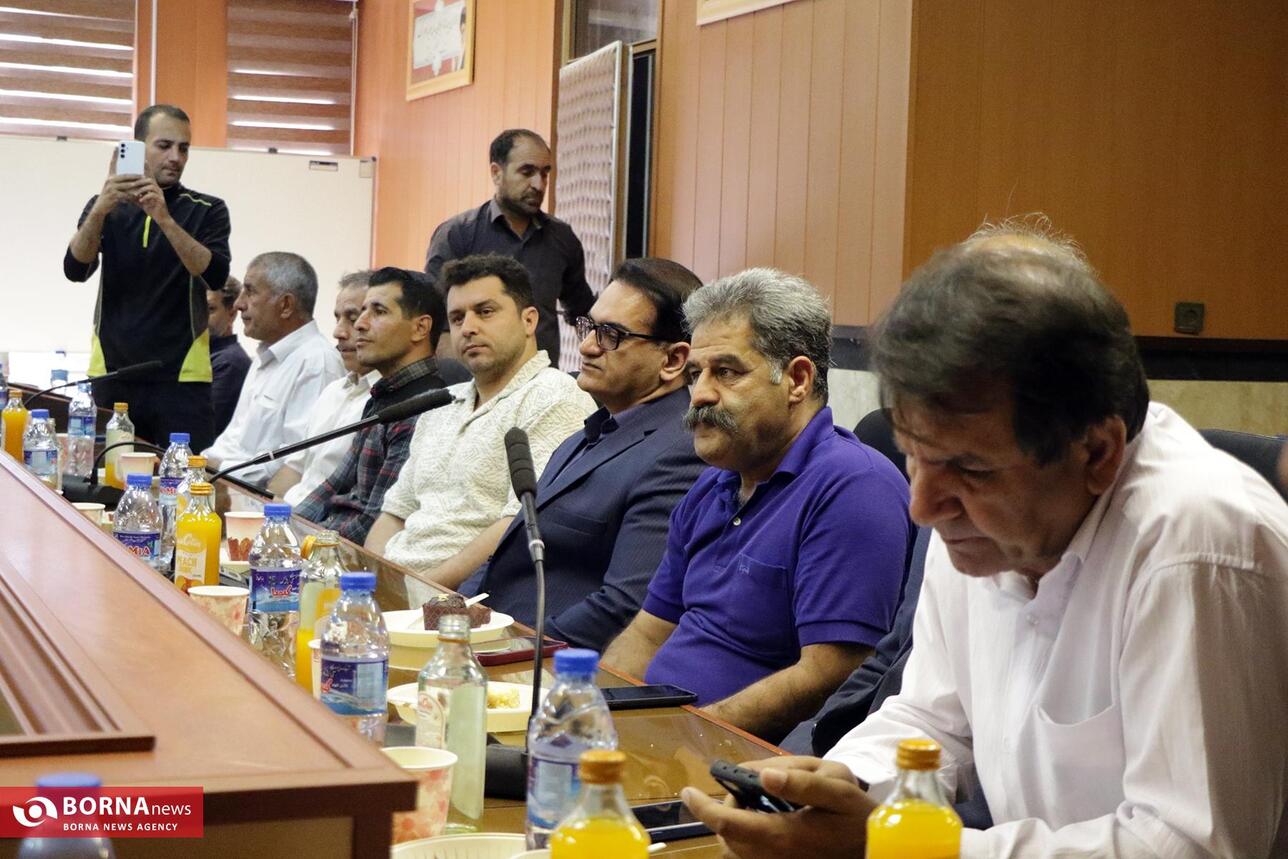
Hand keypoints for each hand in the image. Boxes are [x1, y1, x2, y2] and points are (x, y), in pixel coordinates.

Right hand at [93, 151, 147, 214]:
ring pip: (127, 185)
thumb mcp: (114, 187)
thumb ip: (122, 182)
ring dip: (137, 185)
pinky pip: (126, 194)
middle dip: (135, 176)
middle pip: (125, 176)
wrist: (101, 207)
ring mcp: (111, 188)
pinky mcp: (113, 195)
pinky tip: (138, 196)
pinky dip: (133, 195)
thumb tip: (134, 178)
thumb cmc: (110, 197)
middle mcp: (110, 180)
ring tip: (144, 185)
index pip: (113, 164)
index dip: (115, 156)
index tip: (117, 147)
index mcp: (110, 177)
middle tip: (144, 175)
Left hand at [133, 177, 170, 222]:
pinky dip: (145, 197)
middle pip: (150, 180)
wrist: (161, 218)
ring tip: (135, 194)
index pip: (147, 179)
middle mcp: (158, 190)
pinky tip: (140, 200)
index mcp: (154, 188)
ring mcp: (160, 195)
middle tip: (131, 185)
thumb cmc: (151, 209)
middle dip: (140, 182)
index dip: (139, 179)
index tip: (130, 182)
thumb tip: (125, 193)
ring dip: (142, 189)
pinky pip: (153, 195)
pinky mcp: (161, 200)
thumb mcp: (141, 201)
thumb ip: (135, 197)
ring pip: (151, 187)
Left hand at [681, 756, 875, 858]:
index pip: (727, 823)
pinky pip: (751, 857)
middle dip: (722, 812)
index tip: (687, 790)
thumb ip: (800, 780)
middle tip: (738, 789)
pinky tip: (762, 822)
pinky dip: (746, 839)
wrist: (875, 848)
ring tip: (751, 804)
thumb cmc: (857, 814)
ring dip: (733, 827)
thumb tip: (763, 774)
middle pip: (727, 838)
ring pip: (736, 852)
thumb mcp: (837, 787)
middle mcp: (775, 858)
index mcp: (783, 834)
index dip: (702, 806)